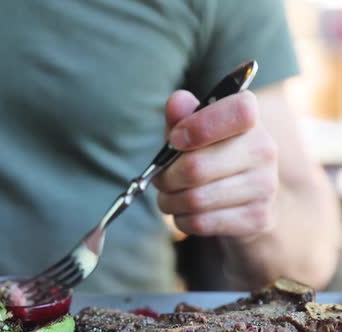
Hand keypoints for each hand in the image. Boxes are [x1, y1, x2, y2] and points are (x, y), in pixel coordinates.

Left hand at [154, 90, 278, 238]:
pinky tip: (186, 212)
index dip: (198, 126)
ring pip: (195, 199)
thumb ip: (182, 115)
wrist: (247, 197)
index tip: (175, 140)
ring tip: (170, 196)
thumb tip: (176, 102)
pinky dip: (182, 219)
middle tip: (161, 178)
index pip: (238, 111)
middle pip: (196, 167)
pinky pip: (201, 222)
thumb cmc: (211, 154)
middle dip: (166, 177)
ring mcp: (265, 186)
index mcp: (249, 119)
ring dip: (170, 200)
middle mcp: (264, 150)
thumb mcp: (193, 130)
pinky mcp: (258, 218)